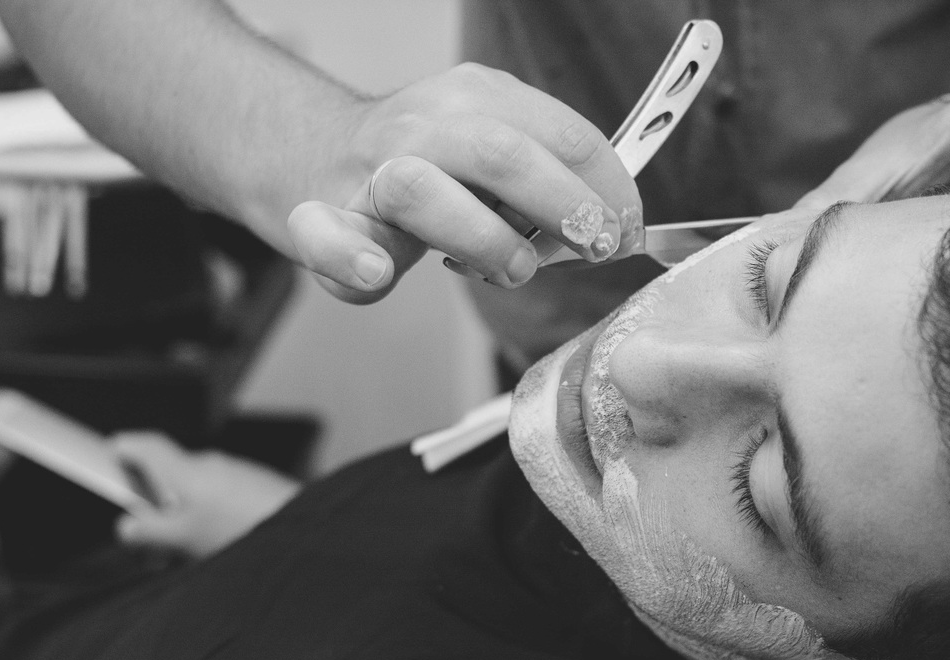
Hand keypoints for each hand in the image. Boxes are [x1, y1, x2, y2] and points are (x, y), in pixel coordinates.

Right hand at [111, 431, 299, 557]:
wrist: (299, 525)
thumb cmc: (244, 528)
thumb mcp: (185, 537)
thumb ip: (150, 531)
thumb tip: (127, 527)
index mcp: (187, 469)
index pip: (149, 445)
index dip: (127, 446)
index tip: (114, 449)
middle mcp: (212, 463)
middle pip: (172, 474)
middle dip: (159, 502)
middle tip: (155, 537)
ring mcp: (237, 471)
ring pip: (199, 487)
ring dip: (187, 512)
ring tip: (190, 549)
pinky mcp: (256, 483)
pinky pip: (224, 494)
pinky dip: (212, 512)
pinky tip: (219, 540)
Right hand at [286, 63, 643, 303]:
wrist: (320, 156)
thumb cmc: (427, 165)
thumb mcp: (495, 144)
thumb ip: (552, 171)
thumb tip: (621, 222)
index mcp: (476, 99)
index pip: (563, 135)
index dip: (609, 189)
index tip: (629, 230)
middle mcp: (423, 127)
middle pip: (502, 154)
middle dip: (564, 206)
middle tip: (595, 247)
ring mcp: (372, 175)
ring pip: (422, 192)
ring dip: (482, 239)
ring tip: (514, 270)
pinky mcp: (328, 223)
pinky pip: (328, 238)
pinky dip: (353, 257)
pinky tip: (380, 270)